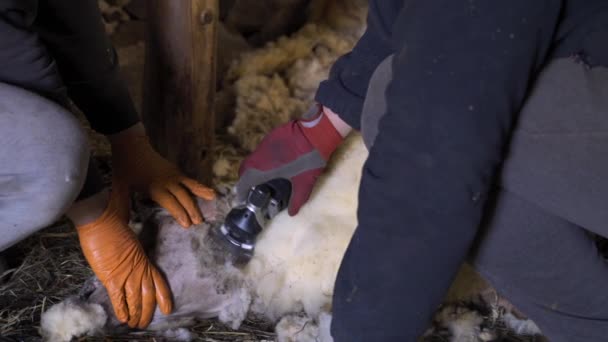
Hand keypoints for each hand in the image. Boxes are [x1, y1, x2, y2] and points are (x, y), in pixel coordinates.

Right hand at [76, 180, 171, 328]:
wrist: (103, 219)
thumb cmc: (114, 225)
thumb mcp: (128, 242)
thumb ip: (131, 255)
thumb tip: (127, 262)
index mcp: (144, 259)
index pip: (158, 282)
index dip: (164, 297)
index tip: (168, 309)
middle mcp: (139, 269)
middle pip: (148, 295)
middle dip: (148, 311)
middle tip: (146, 323)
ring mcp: (126, 274)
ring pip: (136, 300)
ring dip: (137, 314)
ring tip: (136, 325)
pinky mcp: (112, 277)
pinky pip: (118, 298)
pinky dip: (121, 309)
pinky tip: (123, 319)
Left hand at [109, 123, 214, 227]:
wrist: (131, 144)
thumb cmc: (125, 166)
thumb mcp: (121, 186)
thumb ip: (122, 204)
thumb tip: (122, 222)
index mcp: (155, 187)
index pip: (171, 202)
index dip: (180, 213)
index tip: (187, 225)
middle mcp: (168, 181)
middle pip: (184, 196)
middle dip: (192, 209)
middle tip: (200, 222)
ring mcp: (173, 175)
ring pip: (190, 186)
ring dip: (201, 194)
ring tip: (213, 199)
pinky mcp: (176, 171)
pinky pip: (190, 181)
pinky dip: (199, 186)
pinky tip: (207, 192)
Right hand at [237, 104, 344, 214]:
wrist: (317, 132)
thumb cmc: (310, 160)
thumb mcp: (305, 183)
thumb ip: (297, 199)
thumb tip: (292, 213)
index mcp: (263, 169)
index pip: (244, 182)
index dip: (241, 191)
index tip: (242, 199)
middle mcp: (259, 155)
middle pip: (245, 169)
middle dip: (245, 179)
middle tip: (253, 188)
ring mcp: (265, 143)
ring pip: (254, 158)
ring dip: (255, 168)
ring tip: (265, 177)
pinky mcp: (272, 135)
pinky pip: (263, 149)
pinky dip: (264, 158)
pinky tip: (276, 162)